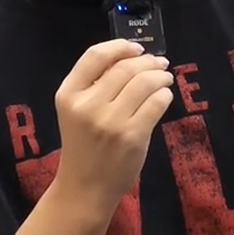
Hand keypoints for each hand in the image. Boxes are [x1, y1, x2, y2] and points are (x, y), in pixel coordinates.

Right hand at [54, 39, 174, 207]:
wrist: (85, 188)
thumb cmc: (83, 146)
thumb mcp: (75, 111)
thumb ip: (94, 85)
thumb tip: (133, 58)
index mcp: (68, 94)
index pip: (95, 55)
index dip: (120, 46)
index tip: (137, 49)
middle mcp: (87, 105)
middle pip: (125, 67)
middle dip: (148, 61)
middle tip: (159, 63)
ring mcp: (111, 121)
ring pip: (144, 82)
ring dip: (160, 76)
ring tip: (165, 79)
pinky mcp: (132, 136)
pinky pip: (156, 103)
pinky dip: (165, 95)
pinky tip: (164, 97)